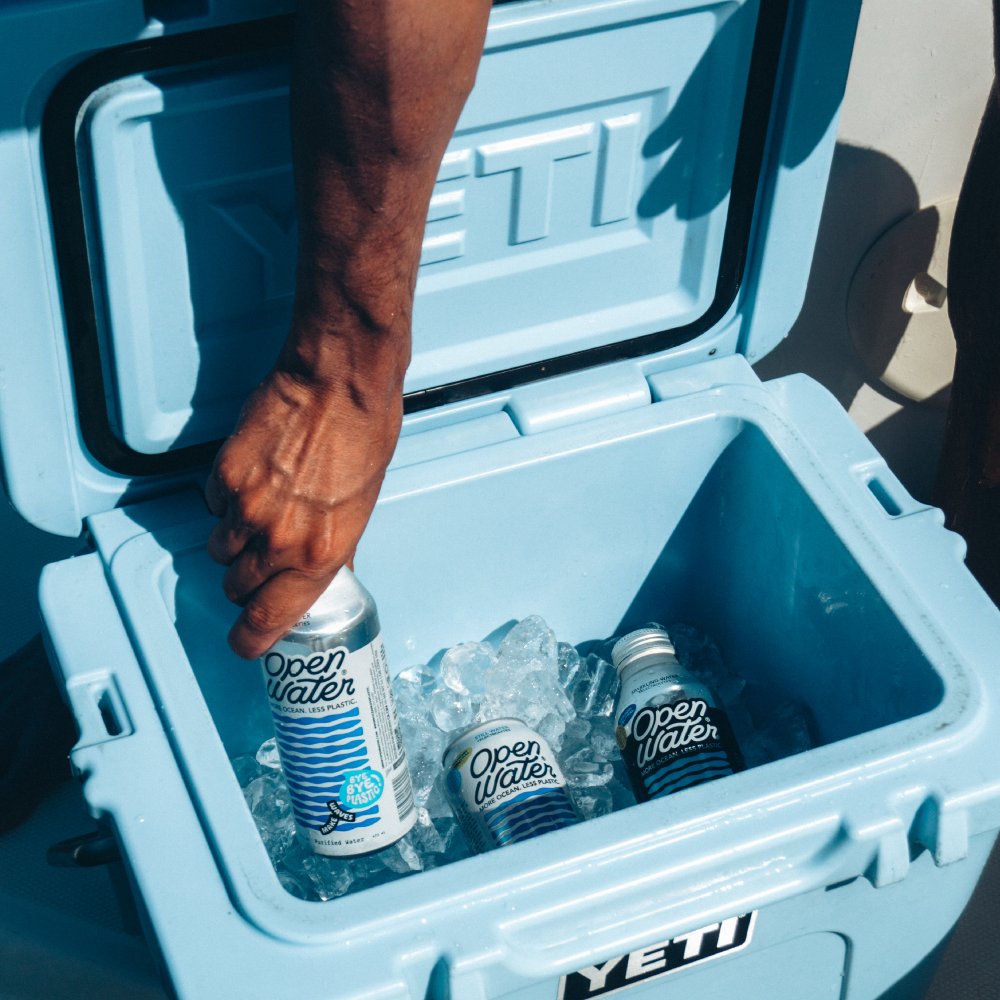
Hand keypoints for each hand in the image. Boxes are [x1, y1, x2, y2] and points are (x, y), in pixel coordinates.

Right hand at [205, 366, 401, 659]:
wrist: (338, 381)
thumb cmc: (364, 436)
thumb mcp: (363, 506)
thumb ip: (336, 546)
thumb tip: (326, 571)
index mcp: (321, 555)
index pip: (268, 621)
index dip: (251, 638)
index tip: (245, 642)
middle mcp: (279, 540)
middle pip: (237, 588)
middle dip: (247, 579)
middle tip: (262, 557)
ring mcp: (247, 509)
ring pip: (219, 549)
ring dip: (234, 538)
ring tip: (262, 506)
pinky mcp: (224, 476)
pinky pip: (212, 505)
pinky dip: (225, 499)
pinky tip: (252, 476)